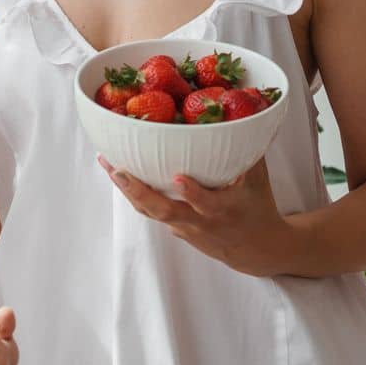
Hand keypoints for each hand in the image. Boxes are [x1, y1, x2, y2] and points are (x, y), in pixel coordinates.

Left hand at [98, 156, 288, 276]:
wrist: (254, 250)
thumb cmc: (258, 208)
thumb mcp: (259, 180)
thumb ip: (248, 151)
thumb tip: (245, 114)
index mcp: (223, 210)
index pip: (205, 204)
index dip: (192, 193)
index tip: (178, 177)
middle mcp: (199, 222)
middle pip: (163, 211)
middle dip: (138, 191)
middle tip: (117, 170)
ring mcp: (184, 228)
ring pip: (150, 211)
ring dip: (126, 189)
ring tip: (106, 163)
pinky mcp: (175, 229)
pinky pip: (151, 211)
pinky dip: (135, 193)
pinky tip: (119, 173)